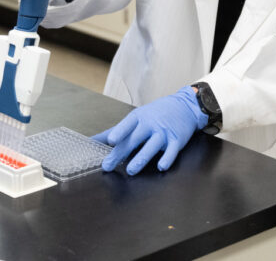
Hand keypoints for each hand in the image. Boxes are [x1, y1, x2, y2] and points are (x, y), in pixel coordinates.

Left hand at [94, 87, 208, 174]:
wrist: (185, 106)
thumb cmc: (155, 114)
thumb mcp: (136, 118)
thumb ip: (115, 130)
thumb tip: (90, 141)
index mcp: (139, 117)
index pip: (128, 124)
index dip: (120, 132)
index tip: (110, 140)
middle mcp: (151, 123)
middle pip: (135, 138)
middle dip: (122, 151)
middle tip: (108, 165)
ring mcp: (165, 132)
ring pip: (152, 145)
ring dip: (141, 158)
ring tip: (131, 170)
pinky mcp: (177, 140)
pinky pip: (172, 150)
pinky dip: (167, 158)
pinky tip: (161, 166)